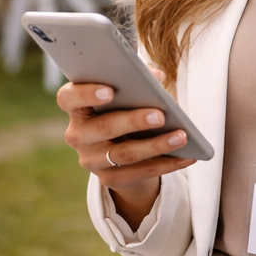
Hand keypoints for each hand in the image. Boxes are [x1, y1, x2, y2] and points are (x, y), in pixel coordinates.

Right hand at [58, 80, 195, 230]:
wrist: (121, 149)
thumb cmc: (123, 109)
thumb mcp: (125, 93)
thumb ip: (136, 79)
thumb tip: (155, 76)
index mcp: (76, 107)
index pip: (68, 98)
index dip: (86, 94)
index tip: (110, 90)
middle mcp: (78, 135)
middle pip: (102, 128)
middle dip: (132, 121)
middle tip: (159, 115)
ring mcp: (91, 160)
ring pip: (124, 154)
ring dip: (156, 145)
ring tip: (181, 136)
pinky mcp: (109, 179)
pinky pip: (140, 173)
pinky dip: (167, 163)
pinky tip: (187, 156)